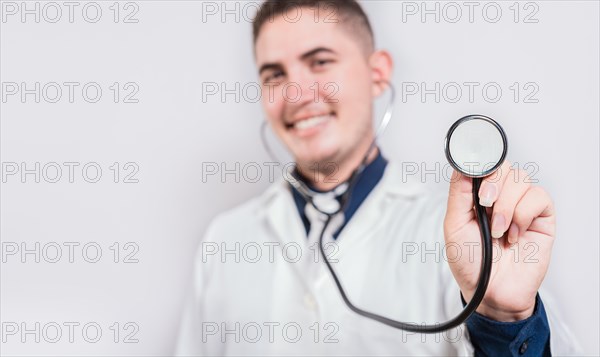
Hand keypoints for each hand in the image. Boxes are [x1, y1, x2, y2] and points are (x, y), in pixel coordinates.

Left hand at [444, 161, 554, 321]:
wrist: (491, 292)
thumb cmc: (470, 262)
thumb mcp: (454, 226)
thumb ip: (459, 194)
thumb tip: (463, 166)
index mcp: (477, 196)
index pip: (484, 165)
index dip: (481, 164)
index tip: (474, 172)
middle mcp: (501, 197)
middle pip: (503, 166)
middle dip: (493, 183)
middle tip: (484, 204)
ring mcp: (522, 206)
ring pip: (521, 179)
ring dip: (506, 205)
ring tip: (498, 230)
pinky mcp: (542, 218)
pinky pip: (538, 197)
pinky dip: (523, 215)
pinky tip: (514, 235)